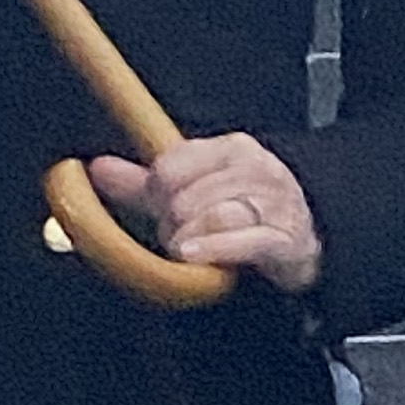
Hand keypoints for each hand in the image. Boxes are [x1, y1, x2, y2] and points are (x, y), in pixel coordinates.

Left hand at [89, 132, 322, 293]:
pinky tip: (194, 255)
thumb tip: (96, 167)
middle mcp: (257, 170)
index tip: (163, 207)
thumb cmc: (245, 211)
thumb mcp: (194, 190)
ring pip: (213, 216)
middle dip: (173, 223)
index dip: (157, 192)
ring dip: (190, 241)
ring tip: (191, 250)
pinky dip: (215, 249)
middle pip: (187, 196)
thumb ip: (144, 183)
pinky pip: (244, 241)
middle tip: (180, 236)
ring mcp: (274, 204)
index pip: (172, 165)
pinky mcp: (286, 240)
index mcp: (233, 149)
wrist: (308, 237)